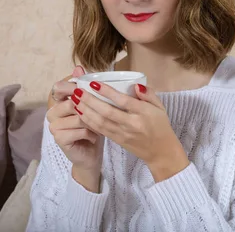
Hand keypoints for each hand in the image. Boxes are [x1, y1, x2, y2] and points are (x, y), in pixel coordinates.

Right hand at [47, 66, 104, 174]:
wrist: (90, 155)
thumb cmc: (92, 129)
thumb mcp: (92, 106)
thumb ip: (84, 87)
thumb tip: (78, 68)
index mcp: (58, 102)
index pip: (59, 87)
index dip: (73, 87)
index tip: (87, 91)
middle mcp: (52, 112)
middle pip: (71, 101)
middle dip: (89, 108)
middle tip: (99, 116)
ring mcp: (53, 126)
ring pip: (77, 116)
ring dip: (92, 122)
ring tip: (98, 128)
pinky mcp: (59, 139)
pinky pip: (79, 129)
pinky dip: (90, 133)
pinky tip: (92, 137)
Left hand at [72, 82, 188, 181]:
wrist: (160, 151)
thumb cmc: (160, 125)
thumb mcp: (160, 107)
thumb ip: (148, 94)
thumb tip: (135, 85)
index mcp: (143, 113)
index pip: (123, 101)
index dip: (107, 92)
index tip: (94, 83)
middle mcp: (131, 124)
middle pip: (107, 112)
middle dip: (89, 101)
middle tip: (77, 90)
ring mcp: (122, 133)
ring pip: (100, 122)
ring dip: (85, 110)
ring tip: (74, 99)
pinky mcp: (116, 140)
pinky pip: (100, 130)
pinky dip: (88, 121)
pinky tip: (80, 112)